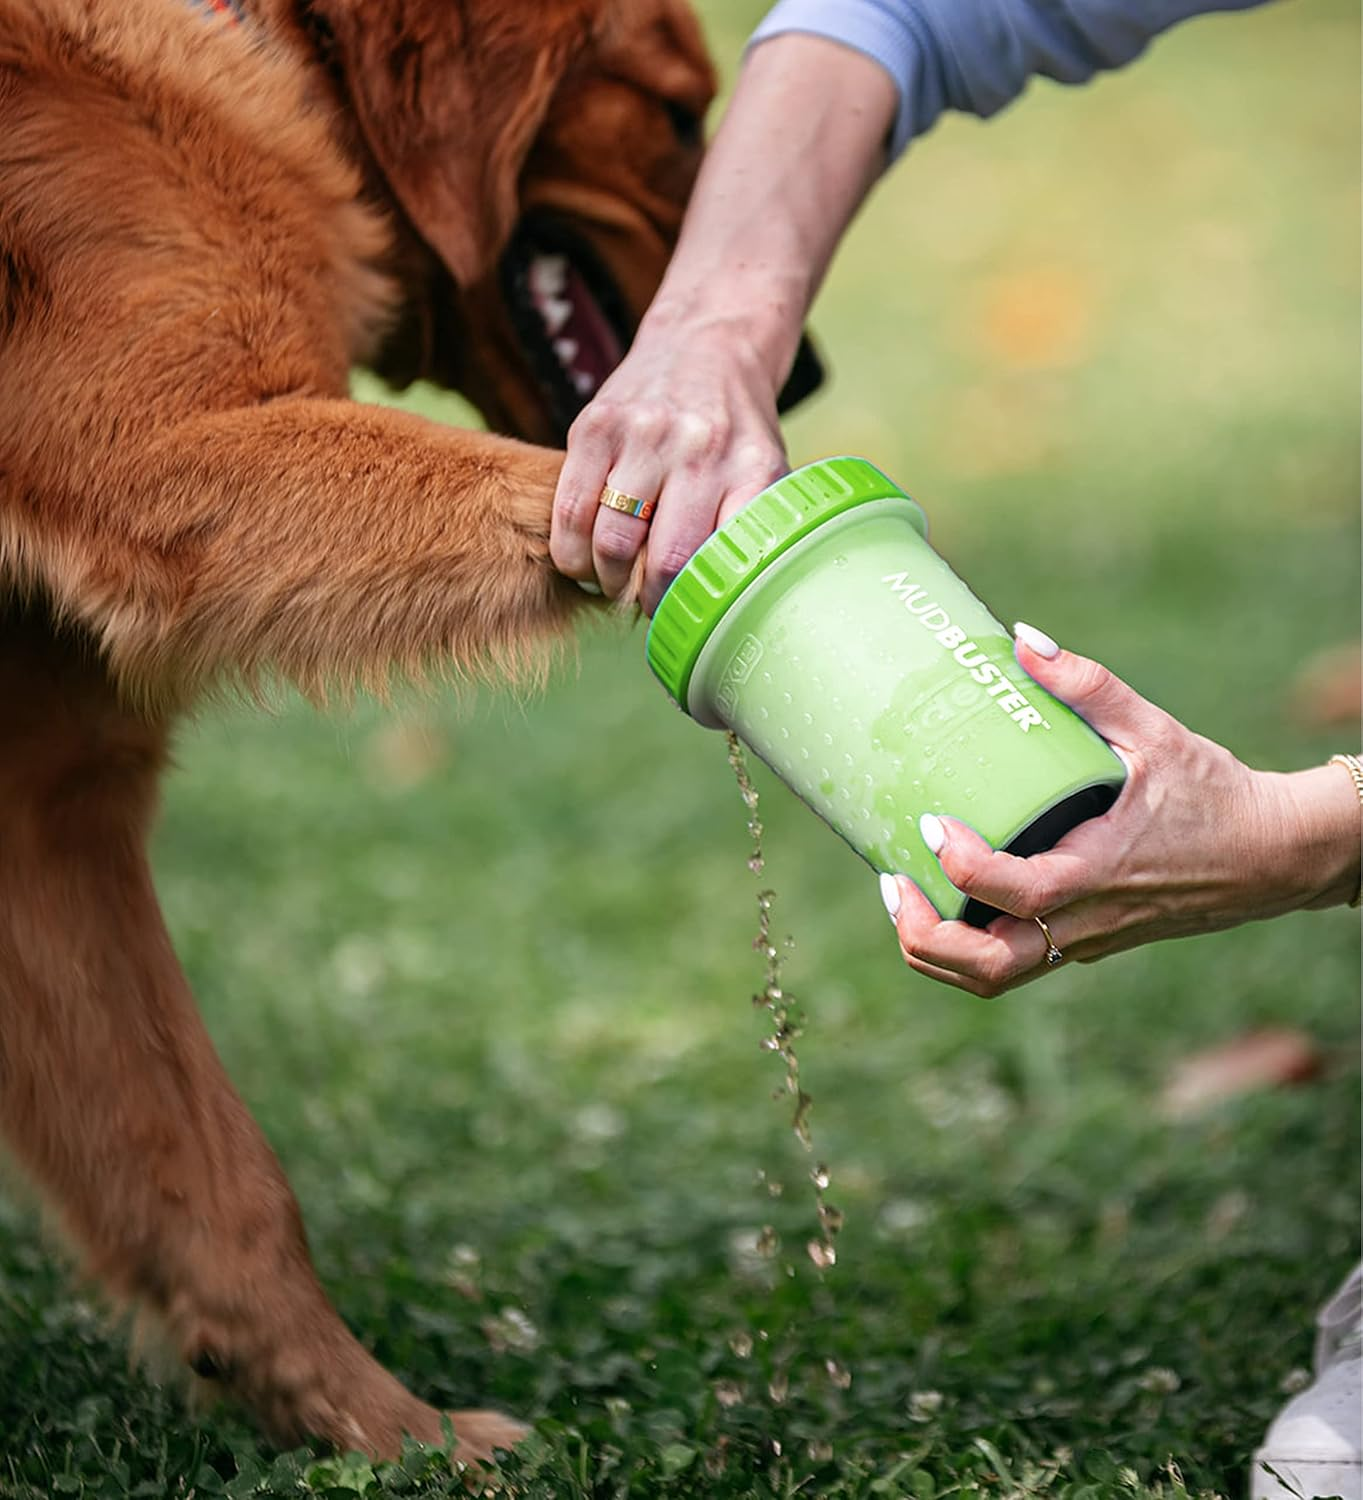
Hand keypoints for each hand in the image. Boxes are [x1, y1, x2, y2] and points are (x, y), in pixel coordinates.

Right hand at [549, 32, 898, 613]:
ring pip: (609, 542)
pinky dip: (571, 551)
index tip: (683, 620)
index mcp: (751, 468)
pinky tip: (583, 559)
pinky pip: (570, 510)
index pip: (717, 563)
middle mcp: (698, 448)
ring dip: (606, 581)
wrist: (706, 342)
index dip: (692, 606)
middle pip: (660, 561)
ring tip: (613, 584)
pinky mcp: (594, 424)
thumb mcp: (764, 472)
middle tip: (644, 606)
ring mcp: (642, 433)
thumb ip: (747, 531)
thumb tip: (723, 611)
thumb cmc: (736, 431)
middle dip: (647, 601)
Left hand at [879, 623, 1361, 996]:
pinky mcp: (1083, 944)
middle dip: (925, 936)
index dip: (964, 866)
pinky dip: (964, 945)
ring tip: (901, 894)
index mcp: (1103, 869)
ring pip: (993, 978)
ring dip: (937, 950)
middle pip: (989, 967)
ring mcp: (1084, 940)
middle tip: (892, 880)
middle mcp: (1087, 920)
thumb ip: (1088, 686)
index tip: (930, 823)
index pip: (1020, 891)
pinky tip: (941, 897)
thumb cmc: (1214, 791)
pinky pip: (1012, 964)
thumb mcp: (1155, 730)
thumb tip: (1022, 637)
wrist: (1272, 854)